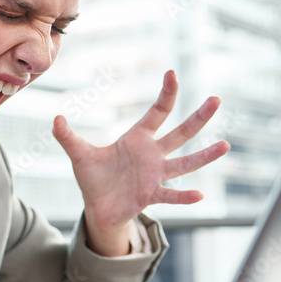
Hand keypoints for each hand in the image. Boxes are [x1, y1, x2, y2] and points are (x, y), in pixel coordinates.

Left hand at [53, 70, 228, 256]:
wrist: (98, 208)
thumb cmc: (93, 178)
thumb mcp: (79, 155)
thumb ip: (67, 137)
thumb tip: (55, 119)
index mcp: (138, 139)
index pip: (157, 112)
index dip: (166, 94)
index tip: (172, 73)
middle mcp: (153, 154)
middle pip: (180, 133)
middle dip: (198, 117)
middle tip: (216, 100)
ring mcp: (156, 175)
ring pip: (185, 163)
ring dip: (204, 155)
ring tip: (225, 145)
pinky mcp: (152, 195)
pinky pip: (171, 195)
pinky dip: (184, 196)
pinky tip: (200, 194)